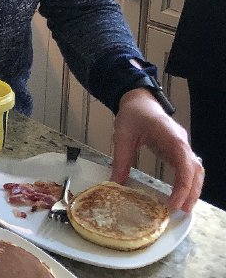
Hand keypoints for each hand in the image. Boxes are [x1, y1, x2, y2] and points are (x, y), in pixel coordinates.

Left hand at [111, 87, 203, 212]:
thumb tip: (115, 183)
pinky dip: (187, 182)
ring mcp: (182, 146)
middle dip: (191, 192)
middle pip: (195, 170)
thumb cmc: (132, 114)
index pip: (184, 164)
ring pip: (195, 170)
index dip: (183, 185)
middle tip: (181, 211)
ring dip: (192, 189)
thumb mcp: (122, 135)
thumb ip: (120, 159)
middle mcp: (181, 142)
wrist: (138, 100)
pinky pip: (188, 168)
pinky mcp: (178, 149)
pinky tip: (180, 194)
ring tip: (182, 207)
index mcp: (170, 136)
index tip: (174, 202)